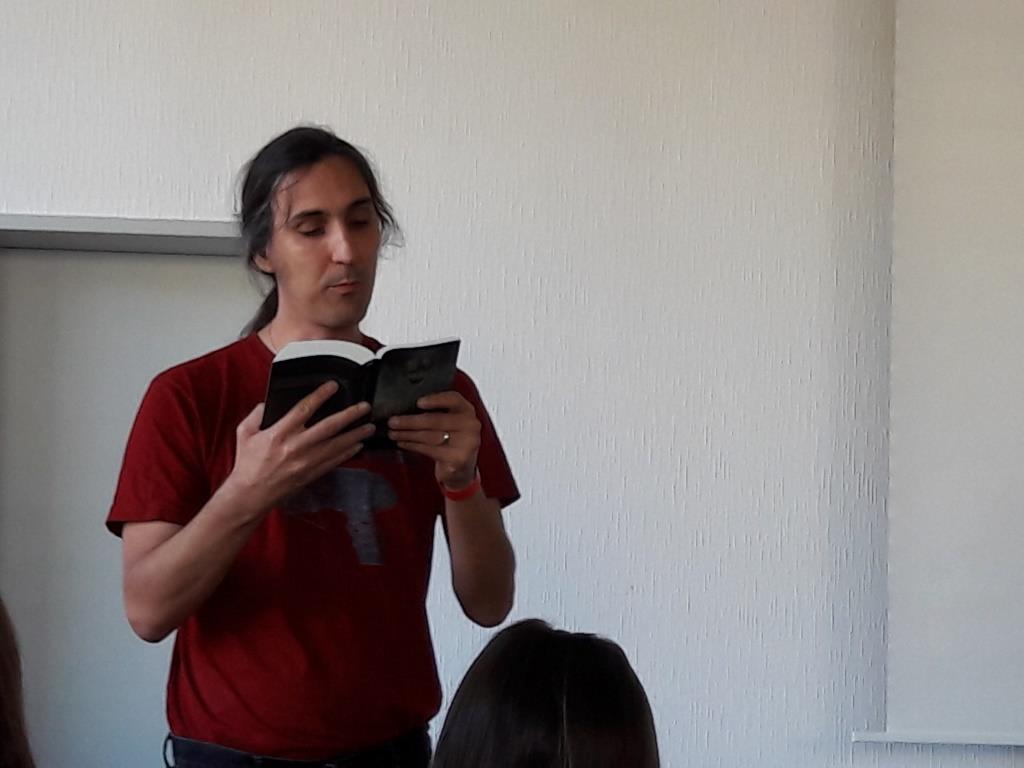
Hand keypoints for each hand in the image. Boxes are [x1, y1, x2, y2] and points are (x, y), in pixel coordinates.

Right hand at [226, 382, 374, 511]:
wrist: (251, 494)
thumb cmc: (248, 463)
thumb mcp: (244, 432)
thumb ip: (257, 414)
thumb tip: (268, 403)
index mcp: (278, 433)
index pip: (304, 409)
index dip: (320, 396)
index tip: (333, 386)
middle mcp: (296, 447)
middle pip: (328, 427)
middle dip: (349, 415)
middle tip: (364, 406)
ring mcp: (306, 462)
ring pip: (336, 445)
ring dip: (355, 435)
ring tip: (369, 426)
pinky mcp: (311, 474)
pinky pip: (334, 461)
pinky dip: (348, 453)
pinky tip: (358, 445)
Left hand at [388, 391, 479, 487]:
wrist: (462, 467)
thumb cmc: (452, 440)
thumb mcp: (450, 421)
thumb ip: (437, 412)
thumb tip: (407, 407)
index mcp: (467, 410)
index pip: (453, 399)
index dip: (435, 399)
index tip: (418, 402)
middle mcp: (470, 425)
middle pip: (436, 420)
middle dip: (410, 421)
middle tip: (393, 421)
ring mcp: (466, 443)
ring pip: (429, 436)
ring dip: (408, 434)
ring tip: (393, 433)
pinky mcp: (457, 458)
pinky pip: (429, 449)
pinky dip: (412, 445)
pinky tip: (403, 442)